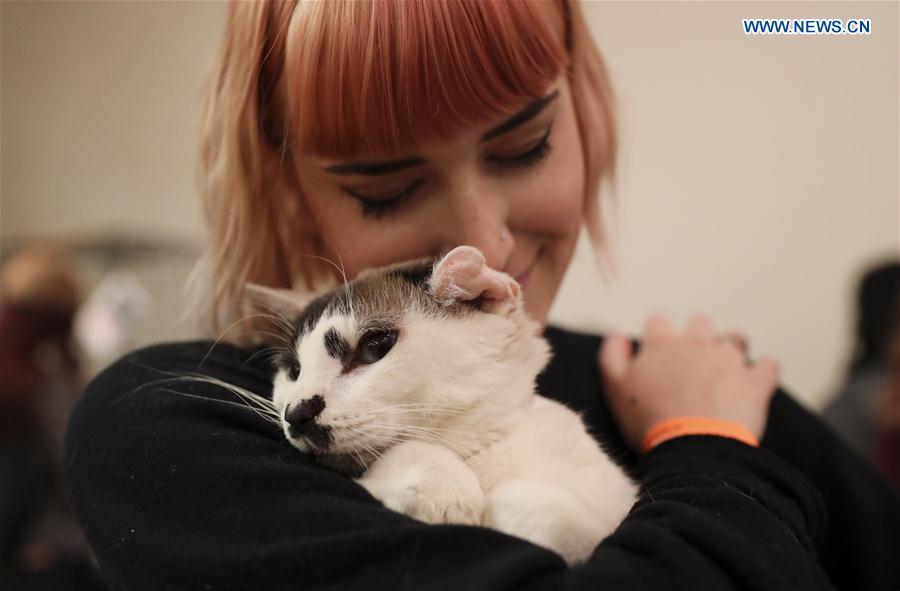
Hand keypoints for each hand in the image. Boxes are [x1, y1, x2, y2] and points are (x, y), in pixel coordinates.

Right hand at [598, 314, 779, 451]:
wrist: (692, 449)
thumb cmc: (650, 421)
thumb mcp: (615, 388)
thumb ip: (612, 357)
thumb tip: (618, 337)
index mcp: (662, 344)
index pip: (658, 322)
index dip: (658, 335)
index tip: (658, 352)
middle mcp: (696, 343)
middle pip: (699, 323)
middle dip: (697, 336)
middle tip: (693, 362)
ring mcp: (729, 359)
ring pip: (735, 338)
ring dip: (730, 350)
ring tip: (725, 371)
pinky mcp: (755, 381)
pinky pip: (768, 366)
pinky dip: (763, 371)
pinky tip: (756, 381)